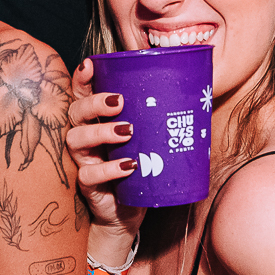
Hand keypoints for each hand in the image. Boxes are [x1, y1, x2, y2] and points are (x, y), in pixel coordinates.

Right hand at [65, 59, 145, 243]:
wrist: (129, 211)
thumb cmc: (140, 168)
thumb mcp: (149, 140)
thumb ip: (159, 119)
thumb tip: (199, 90)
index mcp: (97, 121)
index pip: (82, 93)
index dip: (82, 77)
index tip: (92, 64)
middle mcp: (84, 137)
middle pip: (75, 112)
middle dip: (94, 103)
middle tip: (120, 102)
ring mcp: (84, 160)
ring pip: (76, 139)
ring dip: (101, 131)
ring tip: (127, 131)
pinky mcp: (88, 185)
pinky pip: (88, 174)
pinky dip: (108, 169)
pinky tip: (129, 166)